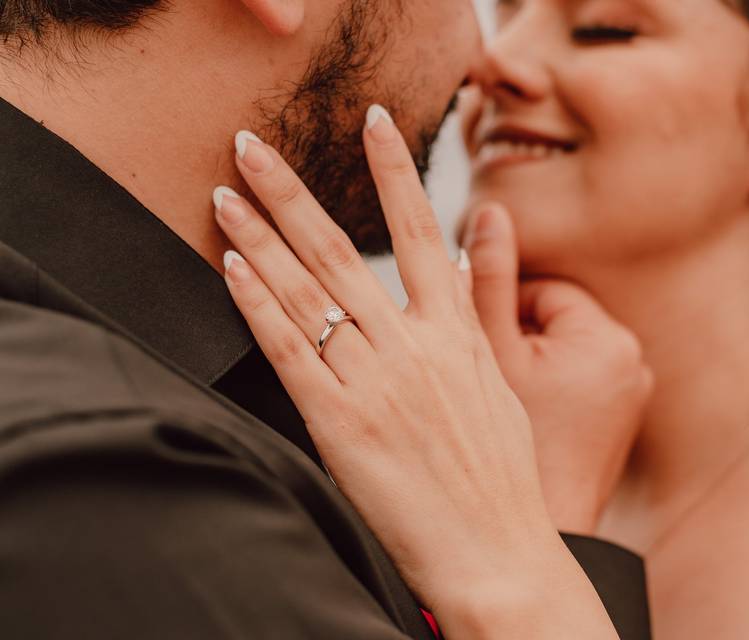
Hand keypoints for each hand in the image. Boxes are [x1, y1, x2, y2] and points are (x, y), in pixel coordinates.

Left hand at [214, 106, 618, 638]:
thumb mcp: (501, 391)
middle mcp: (414, 347)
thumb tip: (464, 279)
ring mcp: (375, 382)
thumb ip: (477, 327)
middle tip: (252, 144)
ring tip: (226, 193)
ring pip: (307, 293)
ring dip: (260, 237)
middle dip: (292, 191)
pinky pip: (291, 352)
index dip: (394, 171)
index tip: (374, 122)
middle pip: (343, 251)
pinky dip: (259, 306)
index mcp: (457, 336)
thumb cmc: (504, 478)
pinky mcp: (341, 424)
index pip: (424, 232)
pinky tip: (233, 268)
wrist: (497, 551)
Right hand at [463, 205, 653, 534]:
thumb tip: (491, 211)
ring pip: (562, 349)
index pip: (543, 290)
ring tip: (506, 397)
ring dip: (530, 361)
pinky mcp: (622, 416)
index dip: (500, 316)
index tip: (480, 351)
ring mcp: (631, 392)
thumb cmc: (507, 446)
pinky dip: (550, 386)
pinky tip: (527, 414)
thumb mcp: (486, 354)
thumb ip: (489, 278)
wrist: (529, 530)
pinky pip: (578, 378)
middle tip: (490, 375)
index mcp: (607, 340)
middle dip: (518, 337)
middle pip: (554, 319)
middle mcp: (633, 361)